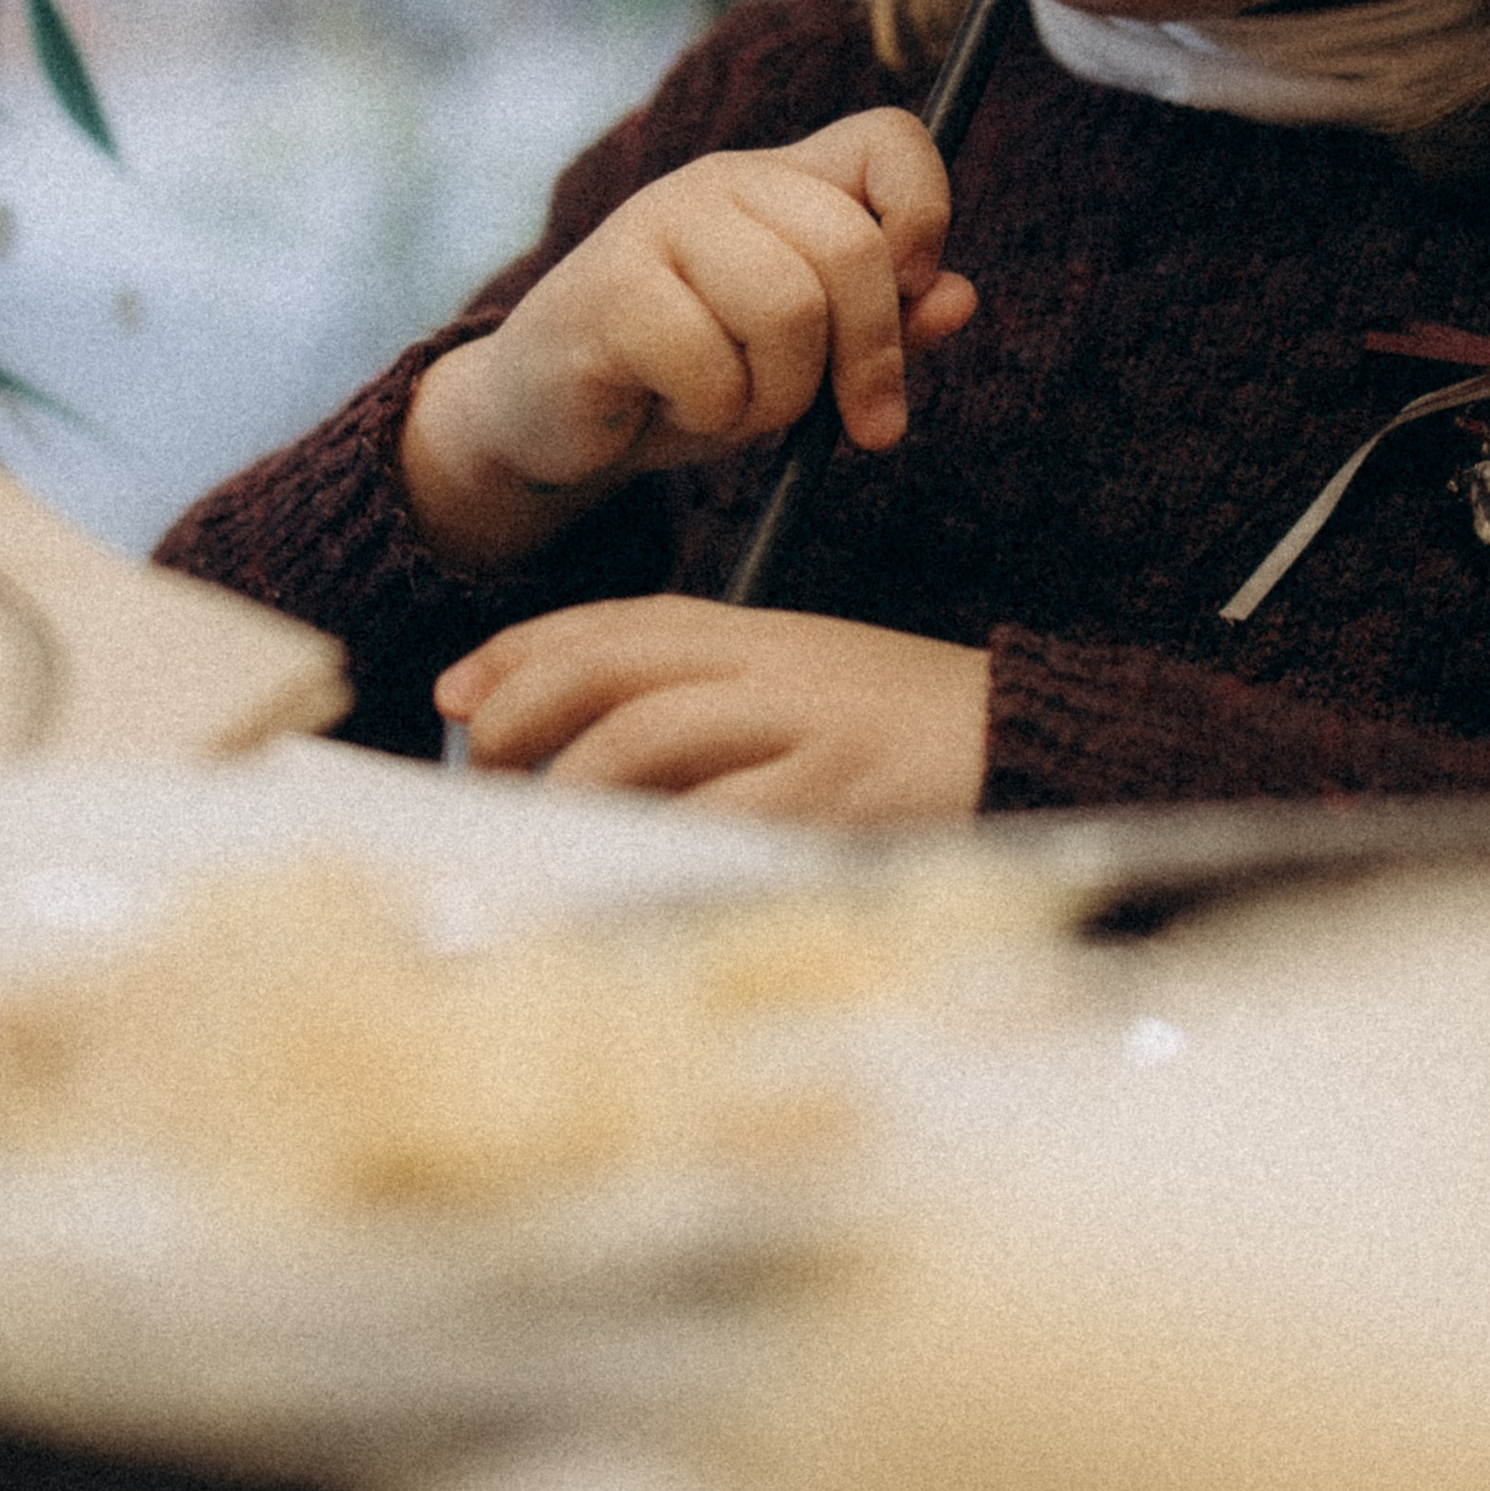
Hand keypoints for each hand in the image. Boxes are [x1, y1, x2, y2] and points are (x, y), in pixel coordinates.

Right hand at [402, 113, 973, 565]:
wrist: (551, 419)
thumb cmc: (691, 377)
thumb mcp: (804, 358)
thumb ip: (882, 324)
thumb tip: (959, 298)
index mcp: (783, 179)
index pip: (892, 140)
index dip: (925, 216)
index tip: (913, 293)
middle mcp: (722, 180)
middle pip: (853, 250)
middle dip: (869, 359)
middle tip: (858, 424)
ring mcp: (658, 225)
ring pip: (789, 311)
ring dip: (779, 395)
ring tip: (735, 403)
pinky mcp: (608, 291)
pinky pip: (712, 368)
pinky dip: (712, 415)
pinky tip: (673, 405)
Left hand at [435, 599, 989, 827]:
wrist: (1033, 739)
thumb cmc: (908, 726)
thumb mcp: (804, 681)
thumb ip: (709, 695)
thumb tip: (584, 748)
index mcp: (760, 632)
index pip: (618, 624)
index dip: (521, 652)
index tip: (456, 691)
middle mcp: (772, 667)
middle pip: (612, 672)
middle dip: (522, 714)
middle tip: (482, 765)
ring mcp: (802, 729)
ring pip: (645, 738)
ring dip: (571, 782)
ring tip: (543, 821)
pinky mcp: (834, 795)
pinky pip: (715, 818)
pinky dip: (656, 842)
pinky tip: (624, 866)